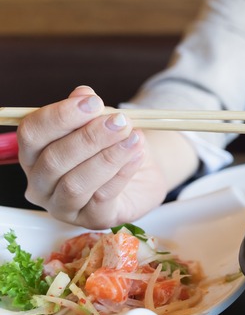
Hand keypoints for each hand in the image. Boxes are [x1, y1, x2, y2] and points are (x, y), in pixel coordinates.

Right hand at [17, 86, 167, 228]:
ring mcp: (63, 206)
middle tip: (120, 121)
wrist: (142, 171)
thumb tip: (83, 94)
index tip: (93, 102)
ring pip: (75, 183)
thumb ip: (90, 110)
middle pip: (53, 160)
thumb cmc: (112, 145)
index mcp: (33, 153)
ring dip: (107, 157)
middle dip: (89, 137)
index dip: (61, 115)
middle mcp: (40, 183)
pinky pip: (102, 198)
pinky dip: (122, 173)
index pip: (31, 133)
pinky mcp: (92, 220)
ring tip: (133, 138)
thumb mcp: (102, 121)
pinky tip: (137, 155)